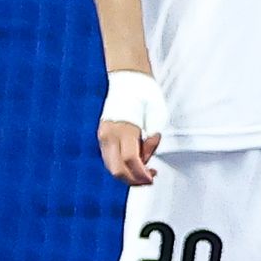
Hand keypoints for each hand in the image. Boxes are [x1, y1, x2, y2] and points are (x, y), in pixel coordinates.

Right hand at [97, 67, 163, 185]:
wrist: (128, 80)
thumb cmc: (146, 97)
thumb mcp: (157, 118)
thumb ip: (151, 142)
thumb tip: (145, 159)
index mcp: (124, 129)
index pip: (130, 160)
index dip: (141, 174)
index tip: (152, 178)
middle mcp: (109, 134)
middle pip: (116, 169)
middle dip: (133, 180)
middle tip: (150, 179)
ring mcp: (103, 136)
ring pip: (111, 166)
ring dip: (128, 174)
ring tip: (147, 171)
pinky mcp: (102, 136)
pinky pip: (110, 158)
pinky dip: (122, 166)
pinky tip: (136, 163)